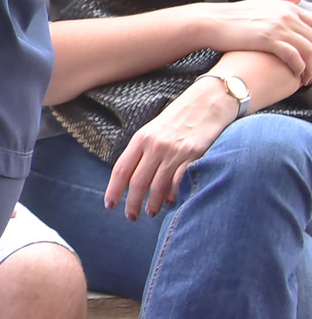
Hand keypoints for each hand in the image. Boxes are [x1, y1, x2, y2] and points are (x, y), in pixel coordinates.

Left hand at [106, 78, 236, 218]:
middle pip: (137, 182)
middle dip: (132, 203)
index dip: (113, 189)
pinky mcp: (194, 156)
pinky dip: (173, 196)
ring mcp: (174, 151)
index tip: (110, 204)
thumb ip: (143, 150)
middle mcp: (155, 145)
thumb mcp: (154, 129)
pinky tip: (170, 203)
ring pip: (157, 186)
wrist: (208, 102)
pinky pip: (179, 182)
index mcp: (141, 138)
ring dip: (152, 203)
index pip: (121, 169)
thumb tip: (132, 177)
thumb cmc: (179, 117)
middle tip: (131, 216)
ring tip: (150, 212)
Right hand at [197, 0, 311, 81]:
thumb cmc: (236, 15)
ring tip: (306, 79)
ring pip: (309, 50)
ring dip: (311, 68)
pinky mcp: (268, 39)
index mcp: (288, 7)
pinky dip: (299, 68)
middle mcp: (287, 15)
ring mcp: (278, 26)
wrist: (211, 22)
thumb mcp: (264, 1)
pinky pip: (294, 57)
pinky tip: (296, 76)